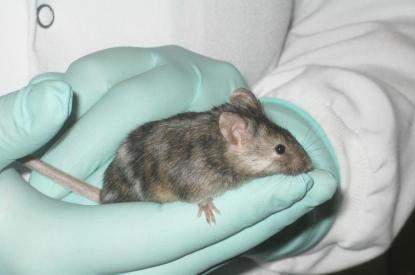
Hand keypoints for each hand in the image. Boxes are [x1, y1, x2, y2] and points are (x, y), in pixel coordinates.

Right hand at [17, 46, 337, 273]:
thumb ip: (9, 127)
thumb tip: (59, 92)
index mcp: (70, 252)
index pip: (177, 231)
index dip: (240, 209)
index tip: (292, 185)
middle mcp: (101, 274)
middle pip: (202, 251)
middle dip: (264, 219)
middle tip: (316, 188)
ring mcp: (114, 274)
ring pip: (199, 258)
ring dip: (251, 226)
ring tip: (295, 196)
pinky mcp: (120, 266)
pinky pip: (184, 254)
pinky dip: (225, 232)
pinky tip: (251, 209)